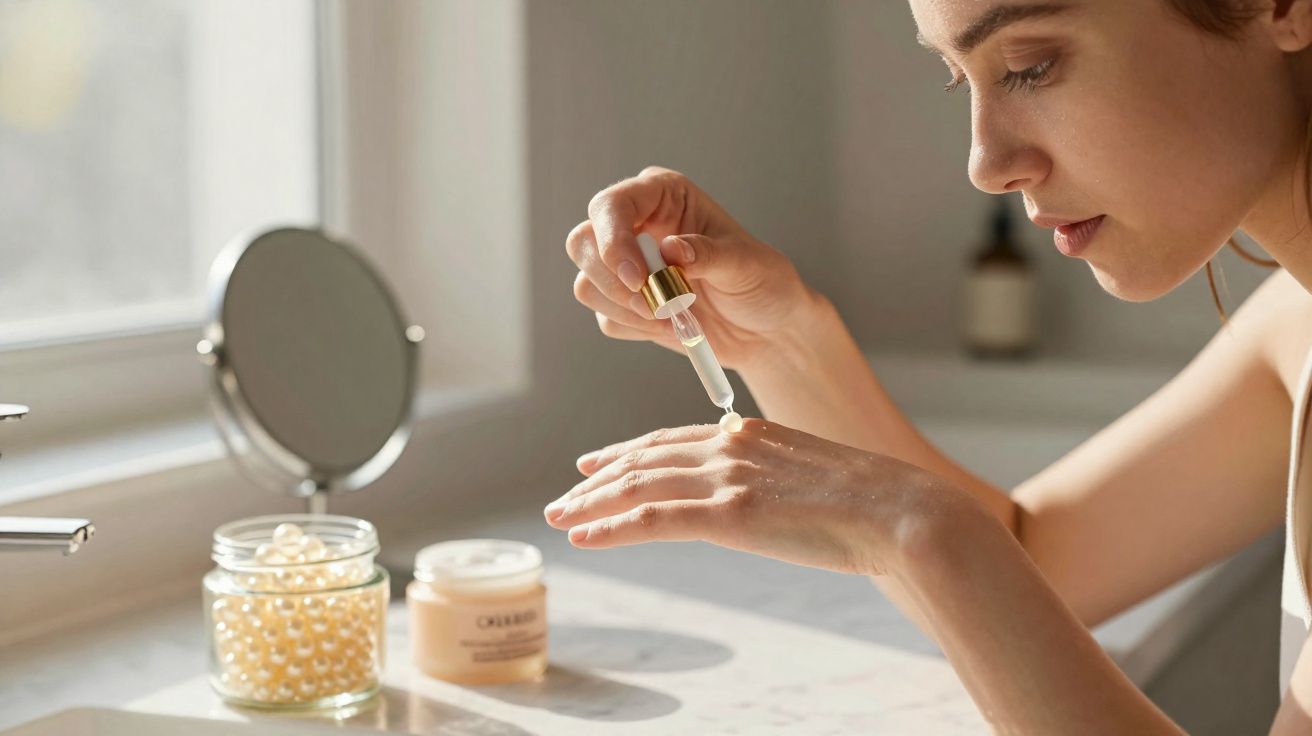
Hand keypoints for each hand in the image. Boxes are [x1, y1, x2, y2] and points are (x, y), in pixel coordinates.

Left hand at [542, 418, 952, 576]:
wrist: (901, 511)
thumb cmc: (873, 503)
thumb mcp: (813, 477)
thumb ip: (776, 478)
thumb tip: (763, 497)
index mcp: (750, 434)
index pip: (671, 440)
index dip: (628, 452)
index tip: (597, 464)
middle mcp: (730, 447)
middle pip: (644, 460)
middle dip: (598, 480)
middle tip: (565, 495)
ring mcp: (728, 479)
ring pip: (639, 486)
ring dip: (592, 504)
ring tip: (559, 518)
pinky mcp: (730, 514)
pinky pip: (653, 519)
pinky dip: (612, 527)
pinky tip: (584, 536)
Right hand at [567, 166, 821, 368]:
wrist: (765, 329)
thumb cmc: (761, 282)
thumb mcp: (745, 264)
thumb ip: (708, 253)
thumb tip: (670, 247)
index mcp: (663, 196)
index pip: (612, 205)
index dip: (613, 241)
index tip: (638, 280)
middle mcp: (636, 224)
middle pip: (583, 242)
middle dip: (613, 281)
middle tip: (656, 306)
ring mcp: (625, 265)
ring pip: (587, 284)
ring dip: (626, 309)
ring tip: (674, 318)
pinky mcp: (624, 303)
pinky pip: (605, 318)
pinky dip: (636, 329)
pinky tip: (671, 327)